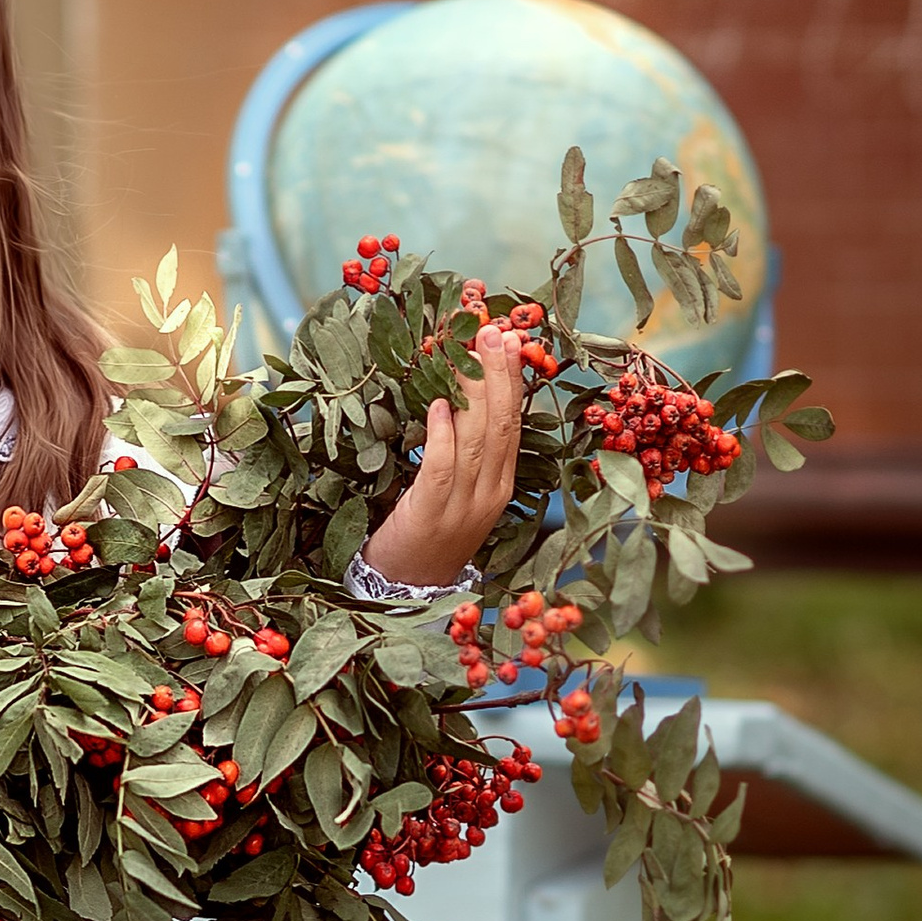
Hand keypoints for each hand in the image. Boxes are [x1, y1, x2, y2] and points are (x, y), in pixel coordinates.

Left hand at [361, 322, 527, 586]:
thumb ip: (464, 450)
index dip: (511, 380)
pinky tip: (437, 406)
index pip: (513, 423)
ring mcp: (463, 506)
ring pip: (476, 440)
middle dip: (498, 375)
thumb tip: (458, 395)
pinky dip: (442, 435)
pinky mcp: (430, 515)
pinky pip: (443, 468)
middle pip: (500, 424)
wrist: (408, 589)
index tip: (506, 339)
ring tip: (466, 354)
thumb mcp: (457, 489)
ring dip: (472, 393)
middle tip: (491, 332)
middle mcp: (489, 493)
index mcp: (500, 483)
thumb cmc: (428, 532)